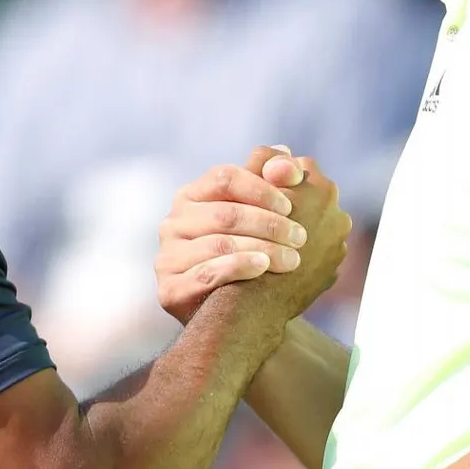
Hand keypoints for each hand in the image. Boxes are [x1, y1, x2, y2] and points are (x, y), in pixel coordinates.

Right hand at [156, 147, 348, 322]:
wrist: (236, 313)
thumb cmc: (250, 253)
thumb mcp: (262, 215)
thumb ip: (274, 182)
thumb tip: (287, 155)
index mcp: (192, 196)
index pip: (224, 177)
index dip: (260, 188)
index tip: (291, 205)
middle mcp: (173, 223)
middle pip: (224, 213)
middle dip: (268, 224)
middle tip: (301, 236)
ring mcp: (167, 257)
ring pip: (218, 244)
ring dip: (261, 247)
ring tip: (292, 258)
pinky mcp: (169, 290)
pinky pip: (205, 274)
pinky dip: (238, 268)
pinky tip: (263, 268)